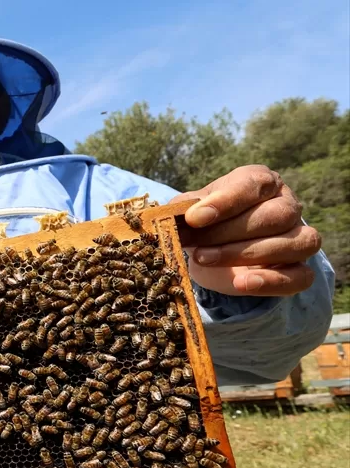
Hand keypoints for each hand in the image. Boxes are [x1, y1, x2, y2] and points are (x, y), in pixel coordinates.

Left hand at [171, 165, 320, 297]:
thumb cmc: (206, 224)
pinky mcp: (301, 270)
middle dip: (228, 233)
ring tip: (204, 260)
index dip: (225, 202)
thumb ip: (182, 211)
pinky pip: (300, 276)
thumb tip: (166, 217)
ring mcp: (299, 238)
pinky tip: (242, 284)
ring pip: (292, 243)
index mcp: (262, 183)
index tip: (194, 218)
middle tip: (194, 245)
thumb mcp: (191, 212)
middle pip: (274, 216)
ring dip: (244, 254)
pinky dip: (272, 281)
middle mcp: (287, 206)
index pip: (253, 185)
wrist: (219, 252)